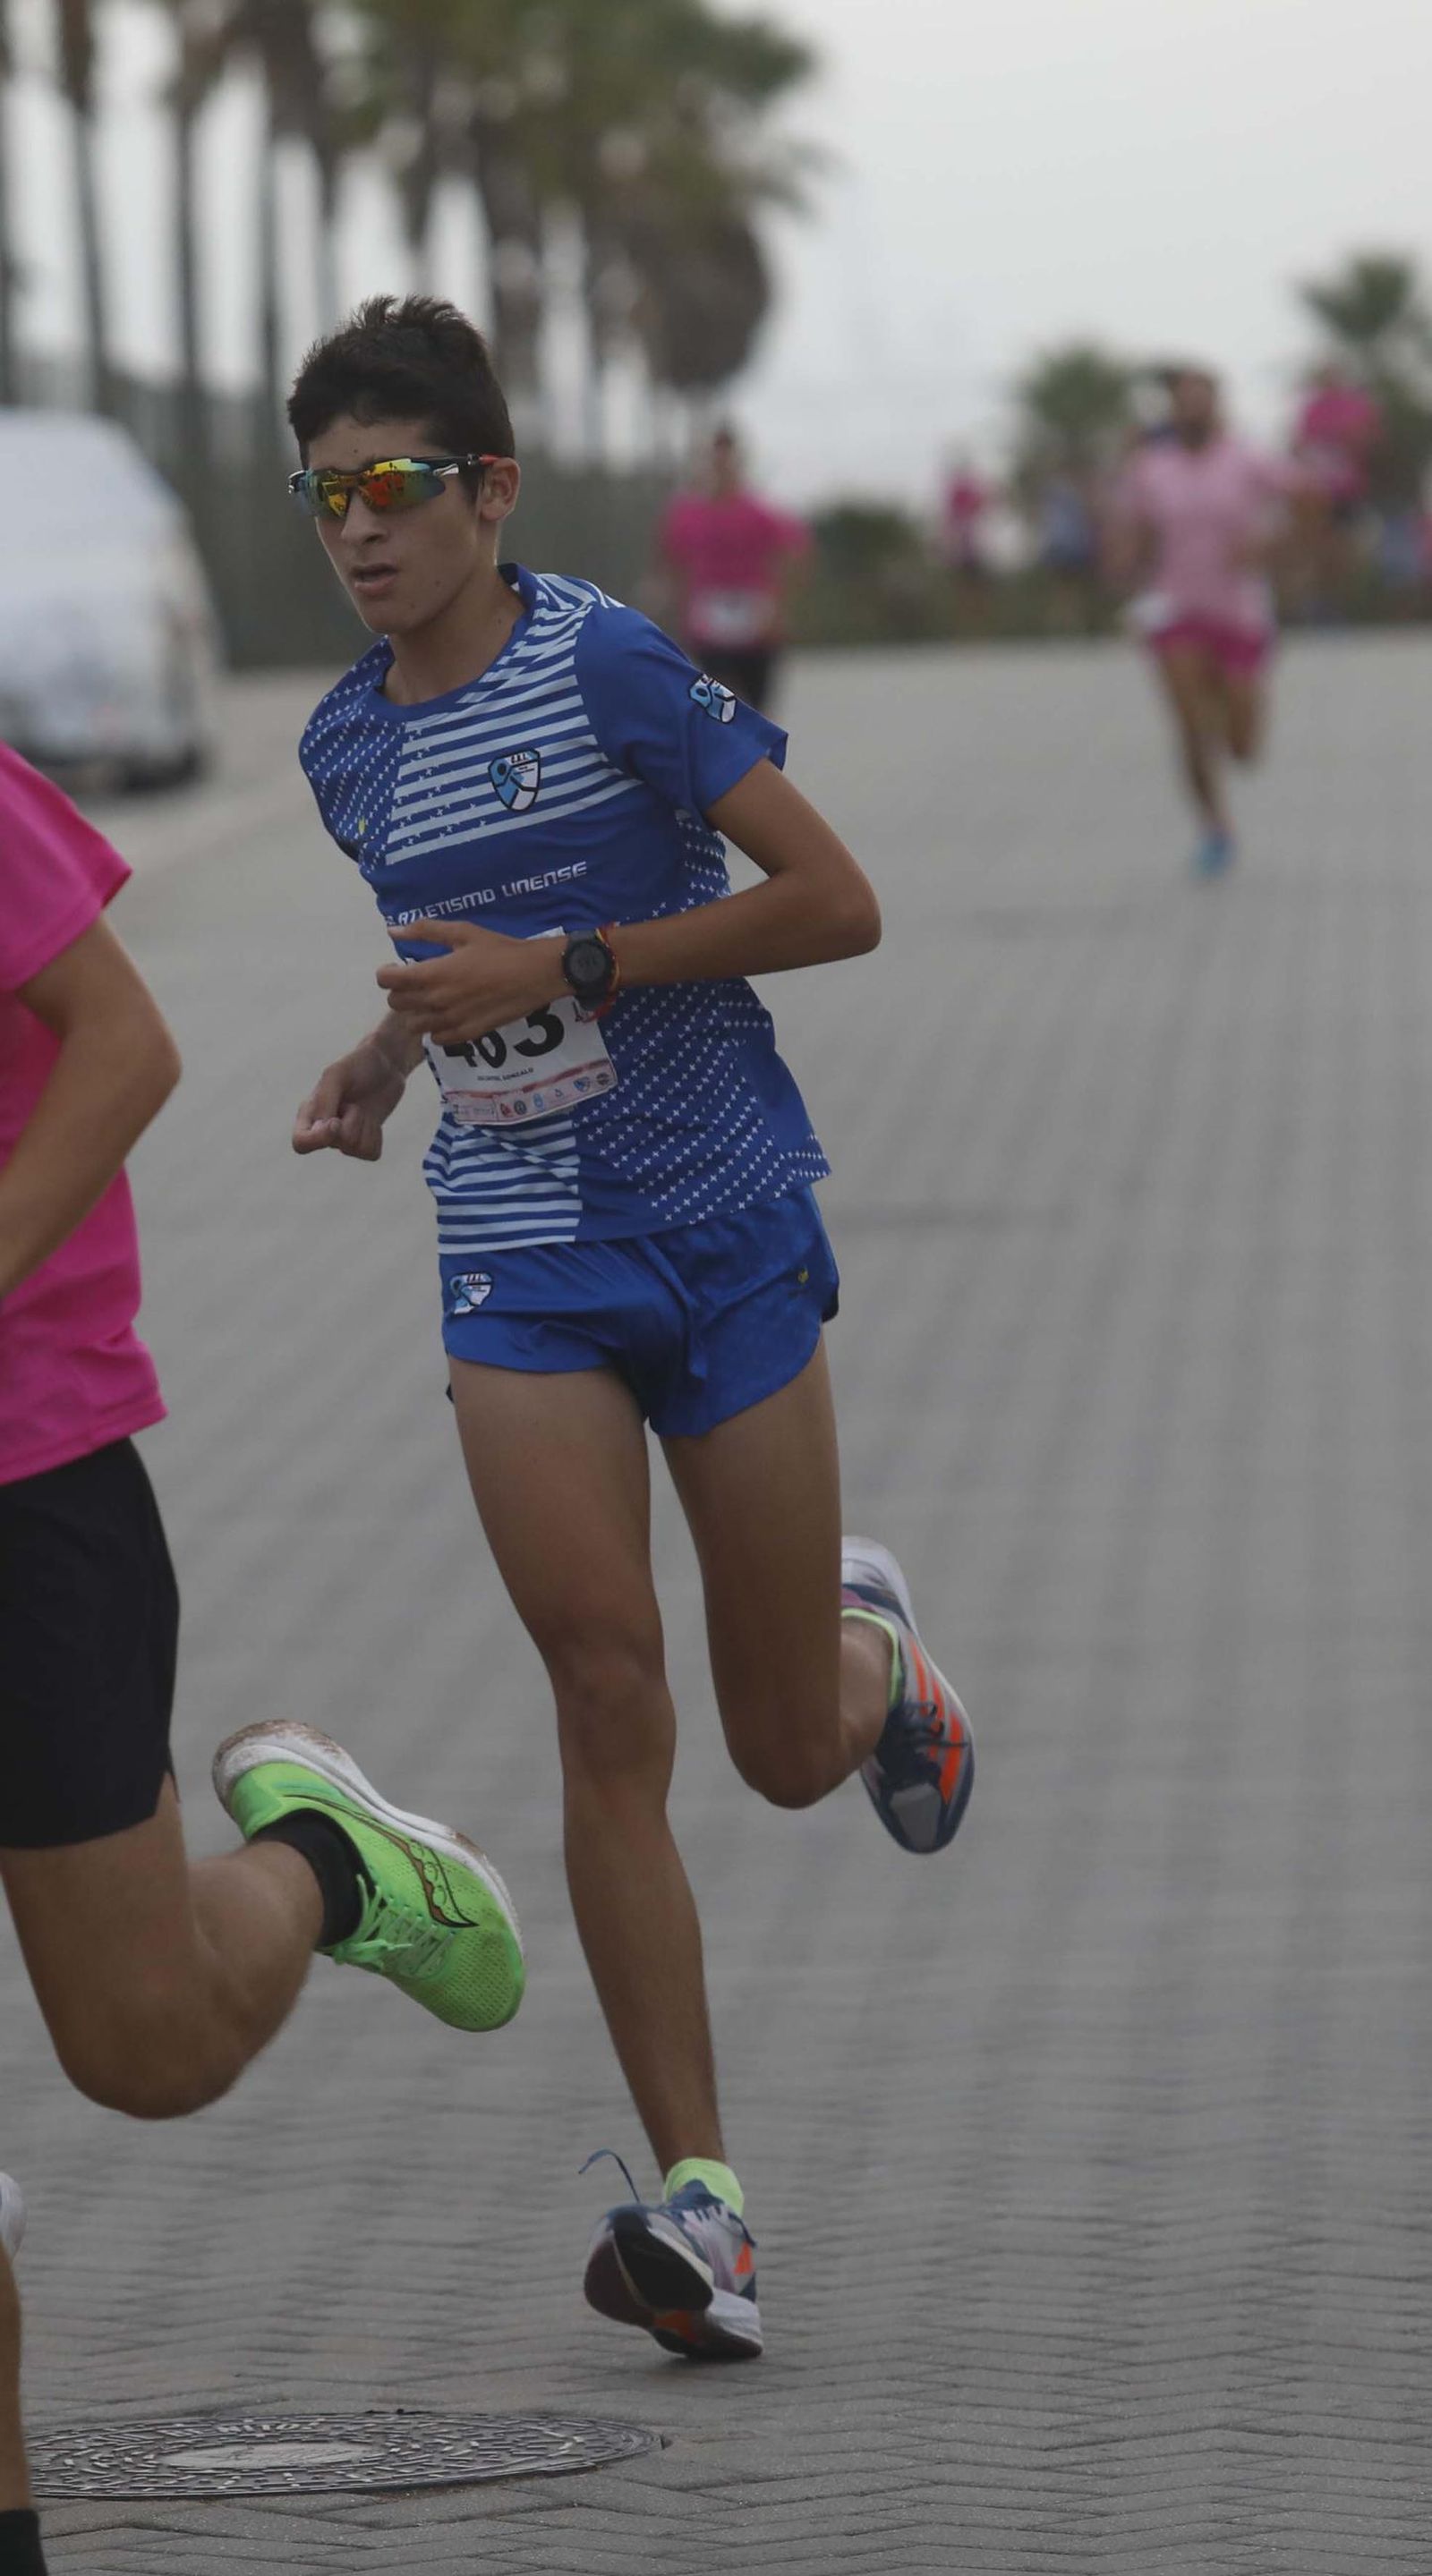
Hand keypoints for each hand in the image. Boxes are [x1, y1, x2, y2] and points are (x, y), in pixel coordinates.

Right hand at [293, 1039, 408, 1160]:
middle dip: (351, 1121)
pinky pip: (371, 1154)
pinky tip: (373, 1119)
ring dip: (365, 1125)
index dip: (318, 1139)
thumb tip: (321, 1128)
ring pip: (355, 1148)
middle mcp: (323, 1129)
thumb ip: (324, 1099)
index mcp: (309, 1113)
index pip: (301, 1143)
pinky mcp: (364, 1143)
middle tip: (354, 1102)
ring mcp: (345, 1138)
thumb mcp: (337, 1075)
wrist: (386, 1065)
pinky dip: (376, 1135)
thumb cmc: (357, 1065)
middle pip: (335, 1143)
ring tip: (362, 1107)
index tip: (336, 1122)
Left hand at [376, 922, 565, 1045]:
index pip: (387, 981)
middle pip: (396, 1004)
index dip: (386, 973)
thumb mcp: (463, 932)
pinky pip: (436, 1038)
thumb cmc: (499, 949)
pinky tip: (448, 1015)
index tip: (397, 968)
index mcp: (432, 973)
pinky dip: (436, 1028)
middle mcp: (436, 1001)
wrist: (535, 974)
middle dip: (400, 991)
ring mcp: (451, 1021)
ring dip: (416, 1012)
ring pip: (414, 1025)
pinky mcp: (467, 1035)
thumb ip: (425, 931)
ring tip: (432, 1000)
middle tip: (416, 982)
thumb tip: (393, 931)